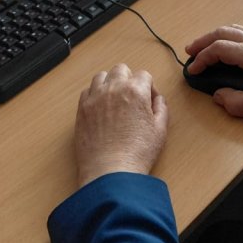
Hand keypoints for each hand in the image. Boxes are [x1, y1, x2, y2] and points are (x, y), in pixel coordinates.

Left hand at [74, 64, 168, 187]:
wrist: (110, 172)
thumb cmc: (137, 153)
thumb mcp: (160, 130)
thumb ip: (161, 108)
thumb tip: (157, 99)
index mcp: (135, 90)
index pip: (143, 75)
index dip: (149, 87)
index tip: (148, 100)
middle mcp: (113, 88)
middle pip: (121, 69)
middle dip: (129, 79)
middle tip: (132, 98)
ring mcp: (95, 98)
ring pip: (101, 76)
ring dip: (110, 83)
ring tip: (115, 100)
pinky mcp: (82, 109)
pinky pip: (87, 91)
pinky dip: (94, 94)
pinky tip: (101, 108)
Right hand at [185, 25, 242, 123]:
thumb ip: (234, 103)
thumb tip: (218, 95)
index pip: (219, 49)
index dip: (201, 59)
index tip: (192, 70)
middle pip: (223, 32)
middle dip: (203, 41)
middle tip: (190, 51)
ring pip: (235, 29)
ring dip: (217, 36)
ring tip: (205, 47)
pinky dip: (231, 36)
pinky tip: (230, 47)